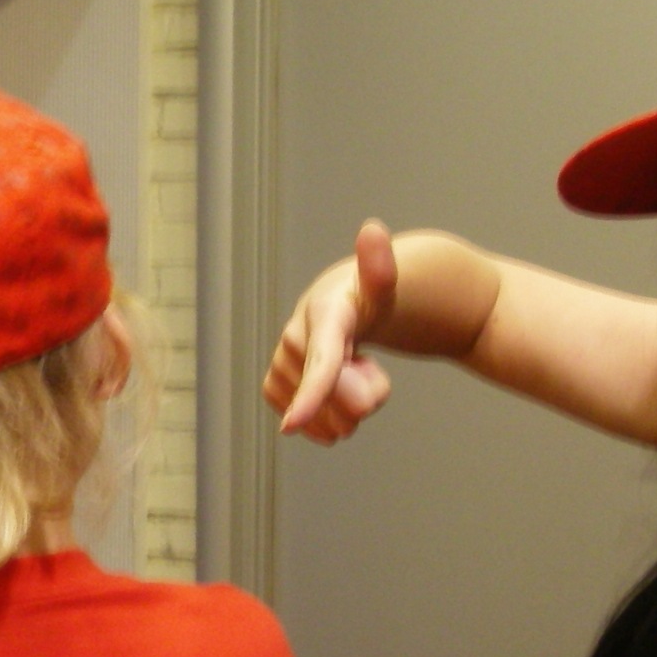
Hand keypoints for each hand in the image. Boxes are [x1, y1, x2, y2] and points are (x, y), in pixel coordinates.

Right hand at [264, 220, 397, 443]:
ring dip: (344, 409)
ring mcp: (282, 363)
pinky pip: (299, 421)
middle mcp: (294, 339)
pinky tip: (335, 397)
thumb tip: (372, 229)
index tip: (292, 426)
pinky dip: (323, 421)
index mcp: (324, 316)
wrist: (346, 304)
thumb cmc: (367, 297)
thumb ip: (380, 266)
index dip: (309, 394)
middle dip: (360, 398)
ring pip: (318, 416)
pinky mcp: (274, 383)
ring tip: (353, 374)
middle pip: (332, 399)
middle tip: (372, 371)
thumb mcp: (383, 284)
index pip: (321, 361)